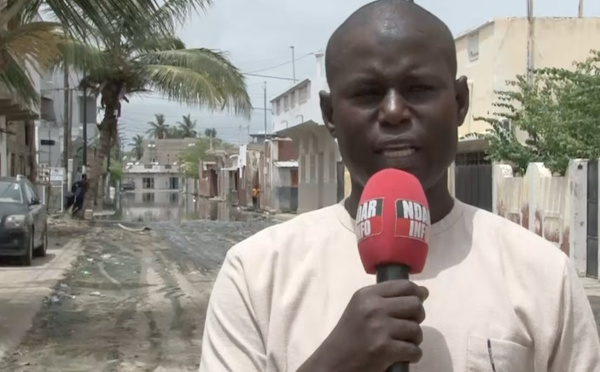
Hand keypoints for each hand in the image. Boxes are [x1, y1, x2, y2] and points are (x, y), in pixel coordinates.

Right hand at [297, 280, 427, 371]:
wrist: (333, 361)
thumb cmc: (349, 334)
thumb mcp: (361, 307)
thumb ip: (386, 298)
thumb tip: (423, 292)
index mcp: (367, 295)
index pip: (404, 286)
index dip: (417, 294)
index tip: (417, 301)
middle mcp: (374, 308)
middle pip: (415, 305)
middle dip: (417, 317)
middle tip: (407, 325)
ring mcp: (380, 328)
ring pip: (416, 329)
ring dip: (414, 339)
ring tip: (402, 342)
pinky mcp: (384, 349)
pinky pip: (414, 350)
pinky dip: (412, 355)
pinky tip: (401, 356)